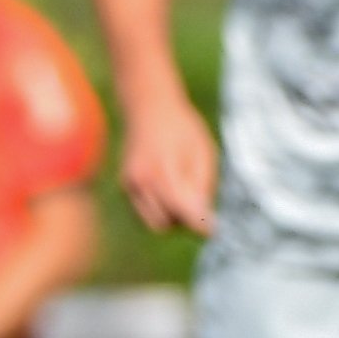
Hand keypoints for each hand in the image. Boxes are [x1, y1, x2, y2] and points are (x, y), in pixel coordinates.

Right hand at [118, 91, 219, 236]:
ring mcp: (129, 185)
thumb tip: (204, 222)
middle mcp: (140, 180)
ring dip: (172, 218)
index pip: (181, 209)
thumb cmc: (182, 128)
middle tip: (199, 203)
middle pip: (166, 223)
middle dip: (184, 221)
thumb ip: (201, 187)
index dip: (199, 224)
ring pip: (154, 222)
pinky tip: (169, 189)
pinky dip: (160, 210)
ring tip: (184, 194)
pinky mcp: (125, 187)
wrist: (148, 107)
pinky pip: (146, 213)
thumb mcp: (202, 152)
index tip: (213, 230)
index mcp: (162, 168)